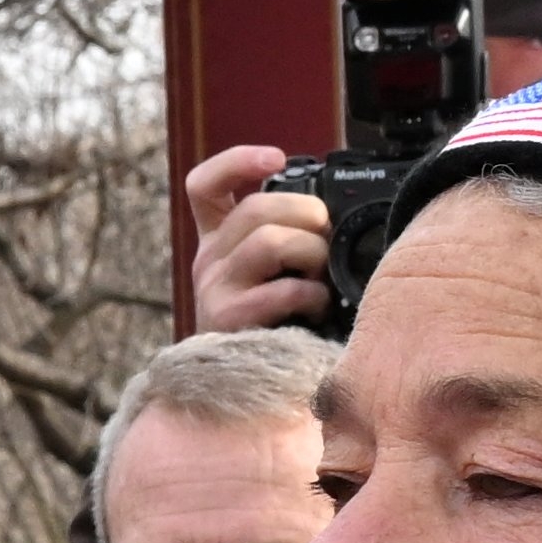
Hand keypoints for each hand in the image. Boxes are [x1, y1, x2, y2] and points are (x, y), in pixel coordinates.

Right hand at [180, 141, 335, 335]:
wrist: (246, 384)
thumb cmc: (275, 318)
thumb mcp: (272, 269)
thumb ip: (288, 234)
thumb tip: (336, 212)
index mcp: (218, 239)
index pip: (205, 185)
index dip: (237, 162)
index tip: (276, 158)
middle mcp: (209, 259)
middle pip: (255, 208)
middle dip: (306, 215)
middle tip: (324, 237)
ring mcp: (214, 289)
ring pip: (269, 241)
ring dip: (311, 254)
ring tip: (320, 276)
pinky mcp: (229, 320)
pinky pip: (280, 290)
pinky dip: (311, 295)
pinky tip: (317, 307)